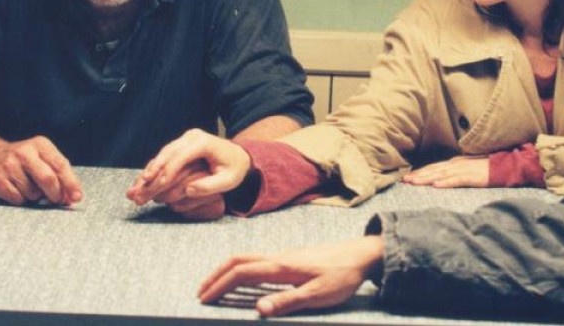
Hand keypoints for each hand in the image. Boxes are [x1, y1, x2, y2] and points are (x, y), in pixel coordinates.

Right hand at [0, 135, 82, 205]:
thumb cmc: (23, 160)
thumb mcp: (42, 158)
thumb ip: (59, 175)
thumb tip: (72, 198)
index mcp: (40, 145)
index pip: (60, 165)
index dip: (71, 183)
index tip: (77, 197)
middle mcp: (24, 152)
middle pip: (47, 179)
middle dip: (55, 194)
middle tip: (56, 200)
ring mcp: (9, 165)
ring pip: (32, 192)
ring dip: (35, 197)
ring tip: (29, 187)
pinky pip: (17, 199)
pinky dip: (21, 199)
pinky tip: (16, 190)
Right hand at [126, 129, 250, 216]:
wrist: (238, 156)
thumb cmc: (235, 169)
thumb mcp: (229, 180)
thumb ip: (211, 186)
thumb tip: (188, 191)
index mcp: (203, 142)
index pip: (180, 157)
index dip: (168, 172)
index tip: (158, 186)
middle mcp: (192, 137)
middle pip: (167, 154)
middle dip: (152, 173)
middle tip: (139, 189)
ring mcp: (184, 139)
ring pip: (162, 155)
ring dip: (148, 172)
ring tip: (136, 188)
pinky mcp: (180, 145)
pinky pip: (164, 157)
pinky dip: (153, 169)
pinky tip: (142, 182)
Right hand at [199, 236, 383, 316]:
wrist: (362, 254)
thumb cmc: (342, 276)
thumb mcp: (318, 295)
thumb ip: (287, 301)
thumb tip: (258, 309)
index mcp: (282, 266)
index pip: (241, 273)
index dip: (220, 286)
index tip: (204, 299)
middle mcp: (279, 256)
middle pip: (238, 260)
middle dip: (216, 275)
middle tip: (201, 292)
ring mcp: (285, 254)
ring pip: (247, 257)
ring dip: (227, 270)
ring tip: (215, 285)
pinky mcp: (291, 257)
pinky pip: (258, 259)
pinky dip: (241, 268)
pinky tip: (244, 279)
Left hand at [402, 155, 488, 187]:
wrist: (506, 166)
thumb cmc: (488, 169)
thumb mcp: (468, 168)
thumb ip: (456, 172)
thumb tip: (442, 178)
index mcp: (455, 162)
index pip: (433, 167)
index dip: (420, 172)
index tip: (406, 178)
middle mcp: (457, 164)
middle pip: (434, 170)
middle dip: (418, 175)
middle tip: (404, 181)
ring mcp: (464, 169)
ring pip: (441, 174)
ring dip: (427, 178)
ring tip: (414, 183)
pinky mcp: (473, 176)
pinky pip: (457, 180)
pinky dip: (446, 182)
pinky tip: (436, 185)